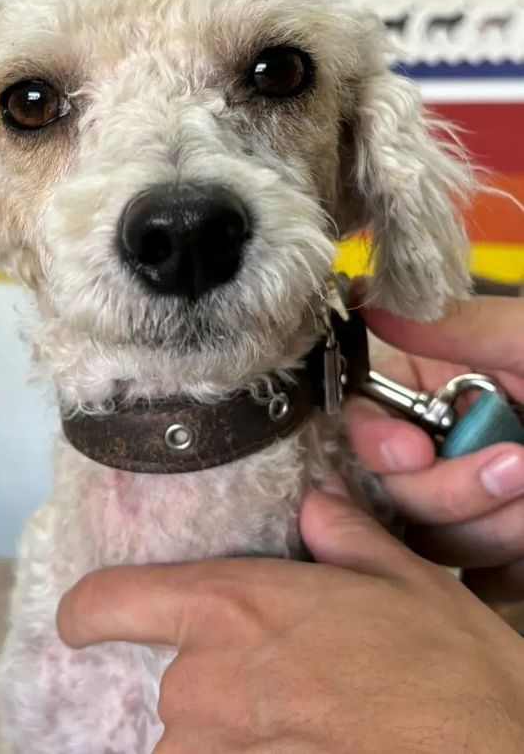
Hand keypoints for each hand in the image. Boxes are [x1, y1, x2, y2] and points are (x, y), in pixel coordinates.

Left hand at [58, 486, 523, 752]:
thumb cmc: (452, 676)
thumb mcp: (405, 583)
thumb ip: (344, 539)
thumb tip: (319, 508)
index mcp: (234, 608)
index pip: (107, 603)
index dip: (91, 613)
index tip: (88, 622)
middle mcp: (207, 684)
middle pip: (173, 681)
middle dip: (220, 684)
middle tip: (291, 685)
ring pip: (195, 744)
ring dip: (237, 738)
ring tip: (310, 727)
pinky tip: (313, 743)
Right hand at [345, 293, 523, 601]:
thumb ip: (452, 326)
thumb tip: (361, 292)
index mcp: (444, 385)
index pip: (365, 418)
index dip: (375, 440)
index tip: (410, 451)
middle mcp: (448, 443)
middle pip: (392, 488)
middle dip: (453, 487)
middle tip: (521, 466)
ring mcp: (475, 502)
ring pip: (430, 538)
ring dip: (494, 524)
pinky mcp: (504, 554)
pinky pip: (475, 578)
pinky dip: (507, 566)